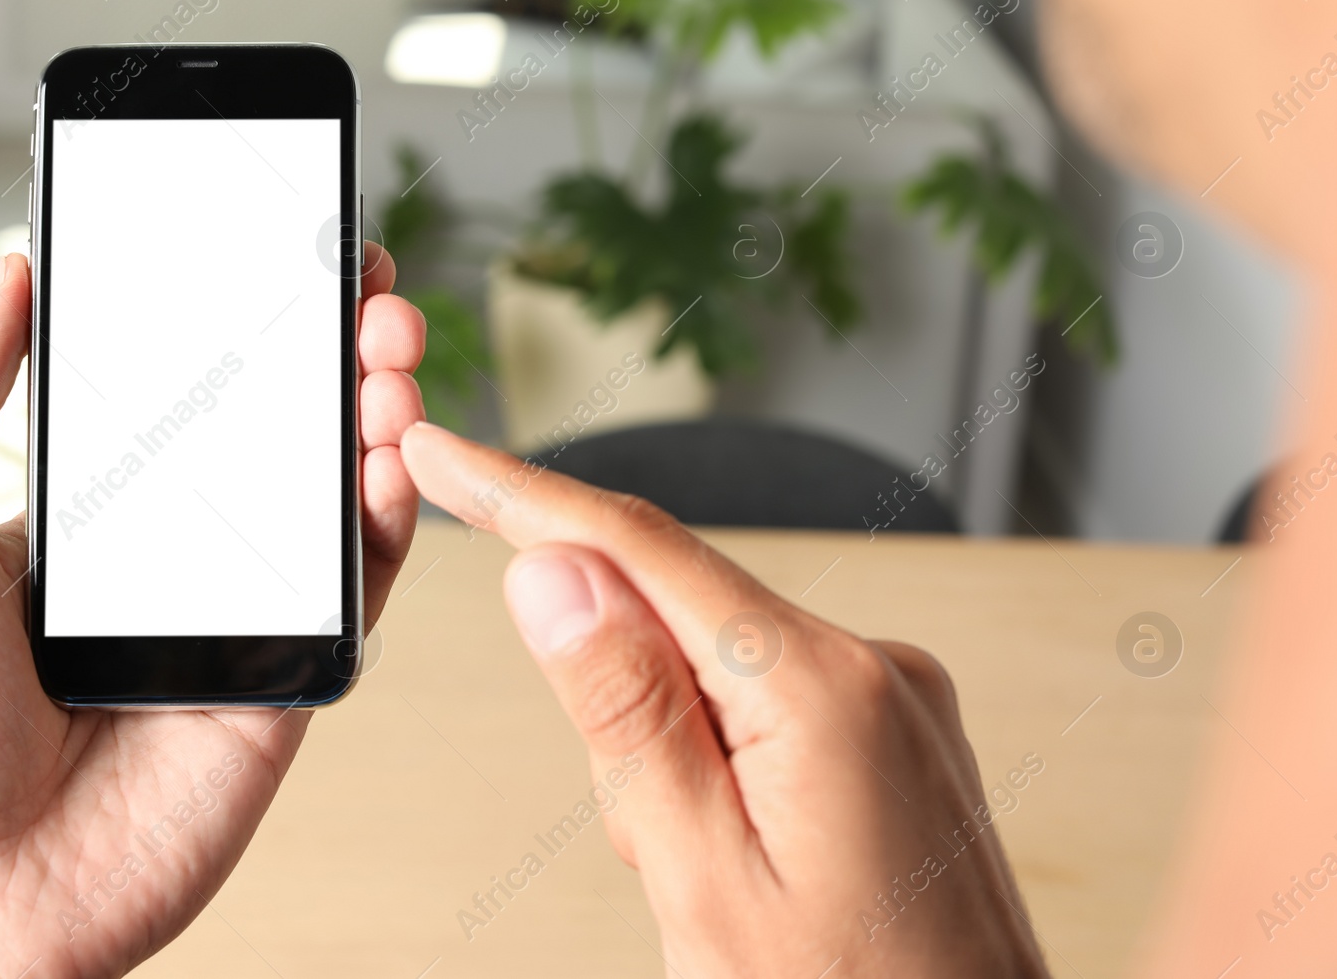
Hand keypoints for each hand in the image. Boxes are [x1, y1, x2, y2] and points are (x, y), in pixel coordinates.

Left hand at [0, 245, 425, 978]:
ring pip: (334, 500)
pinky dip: (386, 518)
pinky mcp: (290, 683)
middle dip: (333, 356)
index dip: (249, 329)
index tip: (288, 264)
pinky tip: (387, 458)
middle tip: (361, 294)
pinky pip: (355, 589)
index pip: (195, 401)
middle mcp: (184, 562)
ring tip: (385, 354)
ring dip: (375, 417)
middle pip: (283, 438)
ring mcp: (243, 620)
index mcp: (100, 522)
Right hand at [400, 422, 1049, 977]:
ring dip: (673, 757)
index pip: (637, 546)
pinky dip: (720, 765)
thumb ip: (625, 716)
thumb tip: (553, 569)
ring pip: (714, 670)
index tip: (441, 452)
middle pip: (675, 617)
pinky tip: (749, 857)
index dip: (522, 494)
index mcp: (822, 689)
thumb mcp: (703, 880)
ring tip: (717, 882)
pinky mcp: (895, 730)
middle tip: (649, 843)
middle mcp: (874, 667)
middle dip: (620, 710)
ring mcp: (894, 697)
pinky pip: (765, 705)